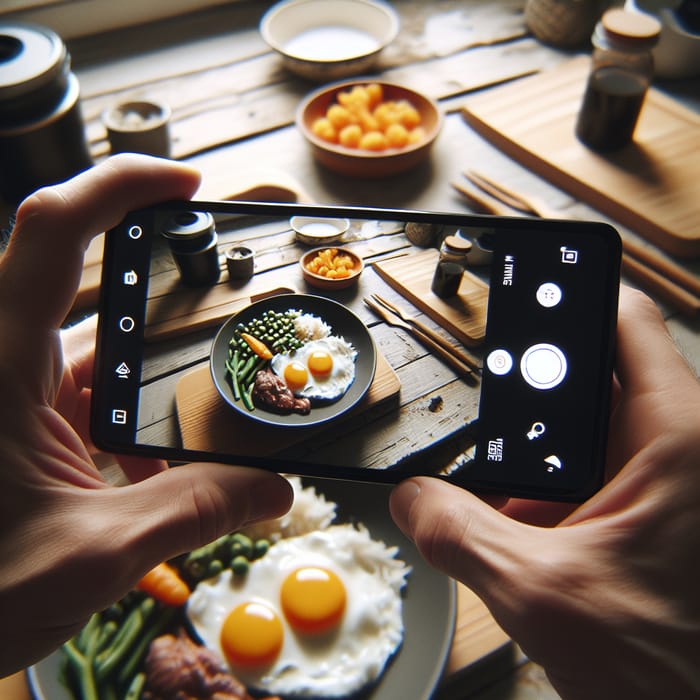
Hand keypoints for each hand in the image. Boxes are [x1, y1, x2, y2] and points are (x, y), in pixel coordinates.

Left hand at [0, 155, 292, 675]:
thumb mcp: (91, 552)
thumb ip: (192, 512)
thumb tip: (276, 491)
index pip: (52, 233)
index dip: (118, 187)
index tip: (185, 186)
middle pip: (84, 289)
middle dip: (156, 300)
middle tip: (219, 306)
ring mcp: (9, 393)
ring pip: (91, 355)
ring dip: (146, 382)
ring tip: (202, 409)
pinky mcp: (16, 425)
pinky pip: (81, 400)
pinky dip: (125, 421)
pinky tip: (155, 468)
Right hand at [390, 287, 699, 698]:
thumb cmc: (672, 669)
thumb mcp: (543, 593)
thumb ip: (460, 536)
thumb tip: (409, 501)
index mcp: (677, 440)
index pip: (626, 321)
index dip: (572, 287)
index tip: (531, 273)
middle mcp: (676, 451)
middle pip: (589, 381)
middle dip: (530, 405)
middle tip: (491, 416)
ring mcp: (661, 484)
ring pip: (581, 438)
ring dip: (532, 464)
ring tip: (503, 499)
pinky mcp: (645, 515)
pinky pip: (585, 481)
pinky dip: (544, 498)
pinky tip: (519, 533)